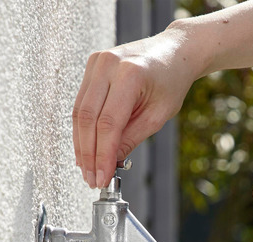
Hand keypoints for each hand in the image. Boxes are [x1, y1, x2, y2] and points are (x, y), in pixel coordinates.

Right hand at [73, 27, 197, 187]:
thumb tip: (110, 163)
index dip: (102, 155)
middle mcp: (108, 65)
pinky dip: (82, 128)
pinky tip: (85, 148)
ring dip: (81, 144)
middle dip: (88, 154)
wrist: (174, 51)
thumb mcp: (158, 115)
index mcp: (130, 75)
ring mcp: (97, 62)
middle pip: (87, 119)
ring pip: (79, 112)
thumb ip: (131, 138)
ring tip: (86, 168)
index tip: (102, 177)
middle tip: (91, 178)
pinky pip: (81, 103)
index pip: (108, 124)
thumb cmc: (171, 80)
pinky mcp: (92, 65)